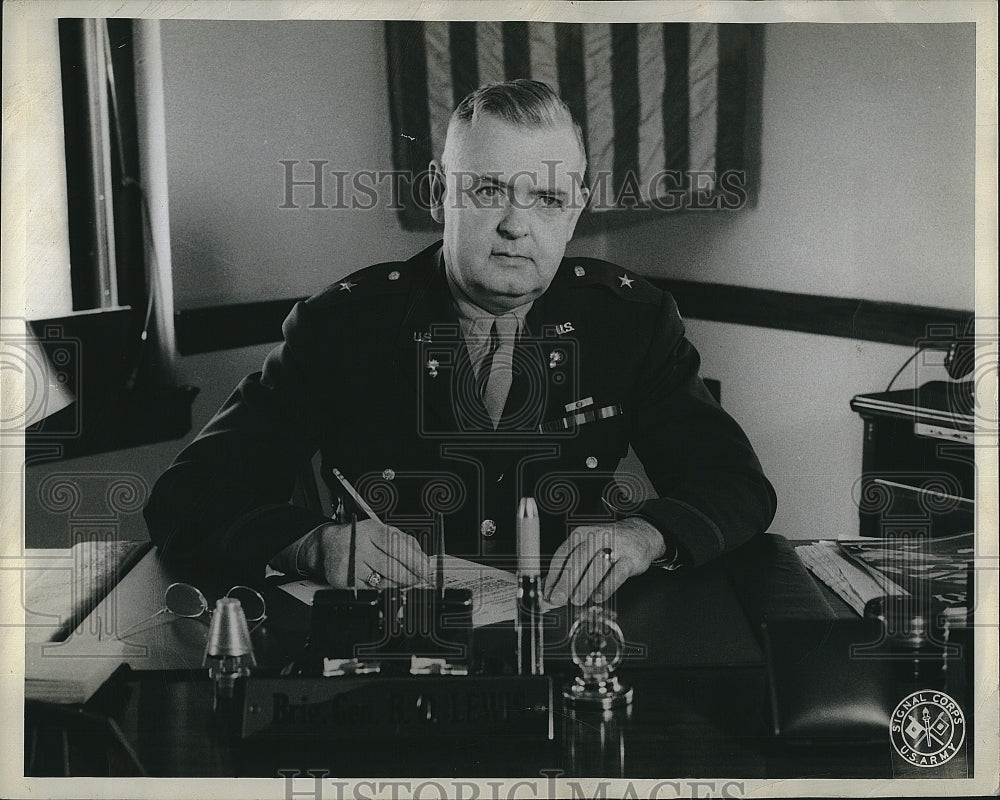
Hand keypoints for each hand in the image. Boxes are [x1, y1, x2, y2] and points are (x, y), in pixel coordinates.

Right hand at [297, 519, 431, 588]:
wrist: (328, 546)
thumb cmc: (359, 538)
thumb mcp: (380, 530)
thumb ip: (404, 541)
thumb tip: (422, 559)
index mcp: (369, 530)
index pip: (394, 544)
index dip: (412, 558)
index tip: (424, 567)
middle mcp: (358, 547)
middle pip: (390, 566)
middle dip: (410, 575)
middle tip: (420, 578)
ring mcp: (350, 566)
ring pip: (383, 581)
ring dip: (399, 583)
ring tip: (405, 580)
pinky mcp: (345, 582)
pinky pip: (372, 590)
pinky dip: (384, 589)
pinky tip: (388, 584)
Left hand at [543, 517, 665, 605]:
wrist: (641, 534)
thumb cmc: (607, 544)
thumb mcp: (586, 548)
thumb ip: (568, 568)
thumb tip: (549, 591)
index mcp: (581, 534)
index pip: (562, 555)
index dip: (553, 575)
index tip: (547, 592)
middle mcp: (596, 537)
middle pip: (577, 560)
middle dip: (565, 582)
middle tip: (557, 599)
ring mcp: (615, 546)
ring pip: (596, 567)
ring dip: (584, 585)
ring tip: (576, 600)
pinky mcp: (630, 558)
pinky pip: (617, 574)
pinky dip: (606, 587)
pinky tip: (598, 597)